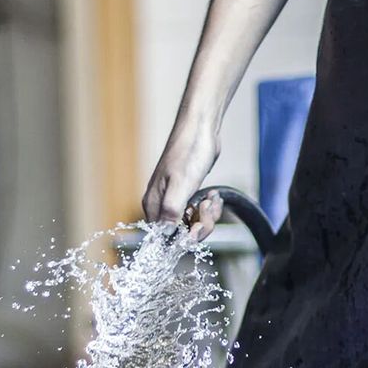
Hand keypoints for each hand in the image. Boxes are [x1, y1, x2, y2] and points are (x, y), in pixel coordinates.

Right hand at [142, 122, 221, 239]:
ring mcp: (175, 200)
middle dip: (201, 224)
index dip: (185, 237)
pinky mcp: (188, 194)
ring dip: (208, 215)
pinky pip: (200, 213)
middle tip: (206, 207)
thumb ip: (171, 211)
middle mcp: (162, 205)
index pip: (166, 238)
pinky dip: (210, 207)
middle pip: (182, 234)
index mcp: (154, 205)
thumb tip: (164, 234)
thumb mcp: (181, 184)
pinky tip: (213, 195)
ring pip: (194, 224)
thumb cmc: (189, 152)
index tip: (197, 226)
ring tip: (211, 197)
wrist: (201, 129)